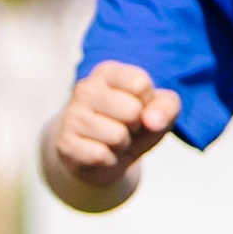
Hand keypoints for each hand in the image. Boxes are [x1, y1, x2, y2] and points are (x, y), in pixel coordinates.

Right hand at [43, 61, 180, 208]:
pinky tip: (101, 153)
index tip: (140, 106)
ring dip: (123, 144)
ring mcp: (71, 115)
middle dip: (137, 126)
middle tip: (126, 127)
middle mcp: (85, 89)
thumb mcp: (159, 111)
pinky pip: (101, 156)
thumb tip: (153, 120)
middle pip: (131, 110)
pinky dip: (109, 160)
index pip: (140, 84)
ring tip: (114, 139)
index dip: (149, 103)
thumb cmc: (135, 125)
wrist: (102, 156)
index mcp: (108, 72)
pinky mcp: (65, 143)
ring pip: (117, 136)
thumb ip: (167, 106)